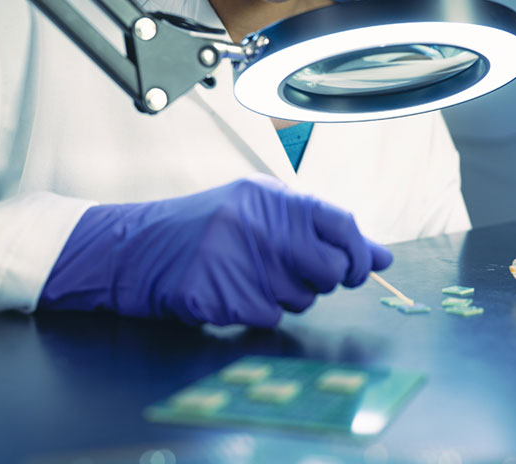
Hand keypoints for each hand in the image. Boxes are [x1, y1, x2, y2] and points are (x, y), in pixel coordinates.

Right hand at [38, 174, 391, 326]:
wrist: (133, 248)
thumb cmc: (203, 228)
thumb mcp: (260, 211)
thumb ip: (322, 229)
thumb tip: (382, 256)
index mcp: (271, 196)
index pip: (341, 222)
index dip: (359, 251)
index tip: (358, 267)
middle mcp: (257, 224)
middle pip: (330, 268)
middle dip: (324, 281)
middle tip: (298, 274)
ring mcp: (236, 260)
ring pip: (302, 299)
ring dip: (287, 297)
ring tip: (252, 276)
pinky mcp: (218, 296)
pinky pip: (268, 318)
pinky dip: (256, 312)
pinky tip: (233, 293)